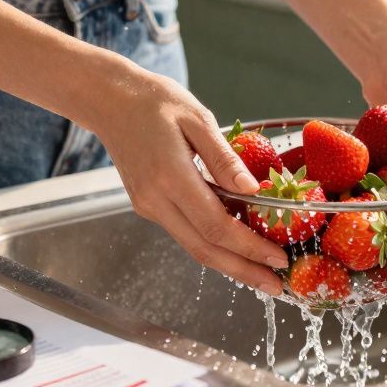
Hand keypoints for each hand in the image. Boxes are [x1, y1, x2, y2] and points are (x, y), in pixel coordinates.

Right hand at [89, 66, 287, 295]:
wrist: (109, 100)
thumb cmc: (154, 101)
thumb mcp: (197, 118)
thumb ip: (225, 158)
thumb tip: (254, 190)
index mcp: (170, 177)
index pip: (216, 226)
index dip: (249, 247)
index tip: (277, 258)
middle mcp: (156, 200)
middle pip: (205, 250)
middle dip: (243, 271)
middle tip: (277, 287)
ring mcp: (149, 206)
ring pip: (193, 246)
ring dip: (230, 264)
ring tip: (262, 273)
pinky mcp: (147, 206)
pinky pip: (185, 232)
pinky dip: (213, 244)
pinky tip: (237, 246)